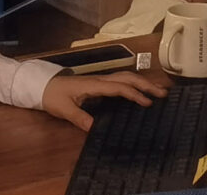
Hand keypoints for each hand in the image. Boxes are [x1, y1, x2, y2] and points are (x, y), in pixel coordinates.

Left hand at [40, 70, 168, 130]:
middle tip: (163, 94)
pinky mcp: (99, 84)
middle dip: (146, 84)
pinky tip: (140, 92)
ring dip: (142, 82)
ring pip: (125, 77)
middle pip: (127, 78)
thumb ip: (79, 117)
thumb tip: (95, 129)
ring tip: (158, 91)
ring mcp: (100, 81)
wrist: (42, 85)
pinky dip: (134, 84)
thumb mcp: (64, 109)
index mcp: (94, 85)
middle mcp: (100, 80)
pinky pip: (120, 81)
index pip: (118, 87)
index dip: (134, 94)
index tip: (148, 103)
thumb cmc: (53, 96)